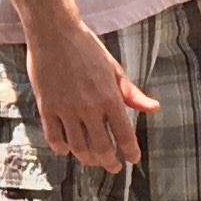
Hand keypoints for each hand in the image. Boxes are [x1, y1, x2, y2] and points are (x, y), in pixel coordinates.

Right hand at [25, 18, 157, 170]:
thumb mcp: (114, 69)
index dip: (131, 152)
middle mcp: (89, 108)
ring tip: (92, 160)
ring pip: (78, 147)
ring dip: (87, 158)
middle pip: (101, 148)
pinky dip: (61, 148)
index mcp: (110, 98)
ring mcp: (66, 109)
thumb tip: (153, 108)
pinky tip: (67, 149)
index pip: (124, 135)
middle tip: (113, 167)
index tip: (132, 159)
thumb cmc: (87, 48)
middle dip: (109, 162)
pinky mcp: (46, 107)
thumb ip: (132, 94)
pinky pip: (53, 136)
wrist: (54, 33)